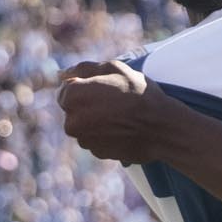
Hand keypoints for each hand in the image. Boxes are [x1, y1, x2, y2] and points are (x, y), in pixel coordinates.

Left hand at [55, 61, 172, 164]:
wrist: (160, 127)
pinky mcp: (96, 153)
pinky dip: (105, 134)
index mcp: (71, 96)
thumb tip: (61, 74)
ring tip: (121, 116)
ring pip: (84, 126)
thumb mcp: (113, 69)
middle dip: (88, 104)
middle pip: (73, 109)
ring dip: (96, 120)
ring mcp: (83, 140)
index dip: (85, 86)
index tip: (105, 88)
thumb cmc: (138, 94)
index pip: (66, 89)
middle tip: (114, 101)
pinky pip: (96, 140)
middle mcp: (71, 121)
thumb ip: (83, 69)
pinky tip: (123, 129)